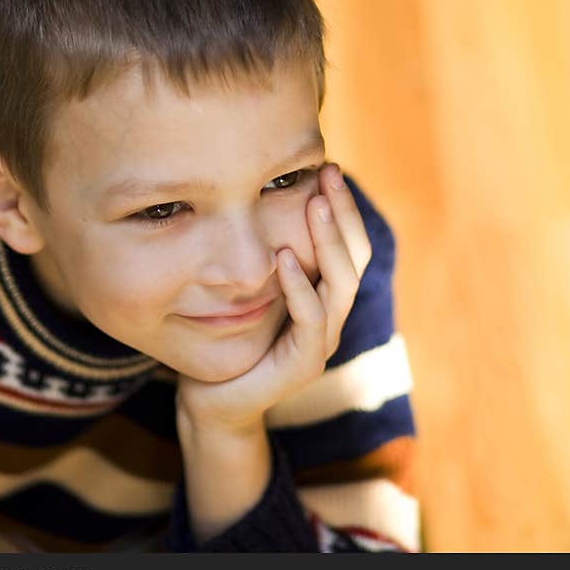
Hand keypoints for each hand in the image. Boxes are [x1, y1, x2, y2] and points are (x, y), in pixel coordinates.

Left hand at [175, 163, 371, 435]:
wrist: (213, 401)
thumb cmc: (230, 341)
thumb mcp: (252, 290)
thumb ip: (268, 258)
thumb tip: (261, 201)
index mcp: (325, 297)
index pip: (350, 246)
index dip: (344, 209)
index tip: (328, 168)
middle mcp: (331, 317)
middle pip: (357, 258)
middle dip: (343, 213)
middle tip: (329, 173)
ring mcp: (322, 343)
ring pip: (341, 284)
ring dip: (328, 241)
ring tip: (314, 203)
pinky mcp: (303, 364)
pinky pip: (311, 320)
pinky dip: (299, 287)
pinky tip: (283, 258)